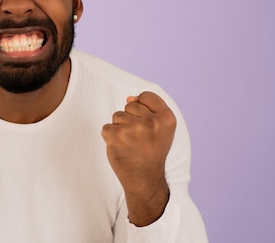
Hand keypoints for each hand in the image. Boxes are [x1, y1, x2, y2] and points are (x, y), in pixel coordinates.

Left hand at [101, 91, 175, 225]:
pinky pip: (106, 128)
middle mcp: (152, 122)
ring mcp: (134, 129)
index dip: (142, 108)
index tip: (146, 124)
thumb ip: (149, 110)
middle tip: (138, 138)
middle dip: (130, 119)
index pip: (147, 96)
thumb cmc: (152, 152)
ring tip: (130, 143)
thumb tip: (129, 98)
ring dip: (120, 128)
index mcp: (167, 118)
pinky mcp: (117, 136)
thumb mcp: (161, 130)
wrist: (145, 179)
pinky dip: (109, 137)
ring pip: (117, 116)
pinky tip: (120, 148)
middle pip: (130, 106)